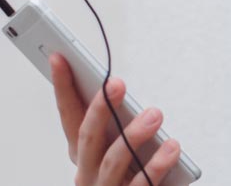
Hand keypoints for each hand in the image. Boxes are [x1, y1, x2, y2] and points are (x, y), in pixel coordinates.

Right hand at [50, 53, 181, 185]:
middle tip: (117, 83)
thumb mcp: (116, 147)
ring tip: (155, 114)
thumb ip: (116, 123)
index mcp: (83, 153)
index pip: (68, 116)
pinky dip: (156, 165)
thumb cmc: (129, 175)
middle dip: (100, 109)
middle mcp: (87, 172)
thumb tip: (116, 86)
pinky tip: (172, 148)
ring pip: (113, 161)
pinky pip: (142, 184)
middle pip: (87, 137)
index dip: (62, 88)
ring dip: (132, 135)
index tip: (59, 58)